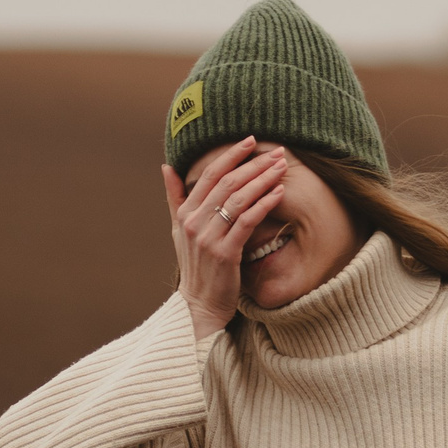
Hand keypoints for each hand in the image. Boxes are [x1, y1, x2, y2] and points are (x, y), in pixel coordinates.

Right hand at [161, 137, 288, 339]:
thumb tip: (166, 167)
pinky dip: (264, 203)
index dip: (231, 155)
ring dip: (263, 179)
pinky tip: (278, 193)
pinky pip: (247, 220)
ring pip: (239, 198)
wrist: (199, 306)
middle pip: (227, 182)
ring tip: (281, 167)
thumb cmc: (195, 266)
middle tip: (275, 152)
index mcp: (185, 214)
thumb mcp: (178, 230)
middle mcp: (194, 223)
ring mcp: (208, 238)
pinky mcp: (225, 253)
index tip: (250, 141)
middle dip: (254, 164)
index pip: (210, 175)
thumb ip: (175, 198)